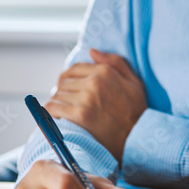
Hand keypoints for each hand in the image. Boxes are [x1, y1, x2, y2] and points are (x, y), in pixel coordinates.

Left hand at [46, 48, 146, 162]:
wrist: (137, 137)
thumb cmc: (136, 110)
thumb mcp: (134, 81)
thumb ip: (115, 62)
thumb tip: (92, 51)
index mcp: (105, 71)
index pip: (74, 68)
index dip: (68, 78)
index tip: (68, 87)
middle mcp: (94, 82)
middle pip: (63, 81)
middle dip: (63, 91)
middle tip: (66, 101)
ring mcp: (86, 98)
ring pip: (57, 94)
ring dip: (58, 102)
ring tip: (63, 110)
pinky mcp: (79, 115)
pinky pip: (54, 107)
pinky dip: (52, 111)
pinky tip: (58, 116)